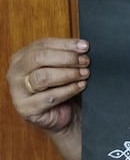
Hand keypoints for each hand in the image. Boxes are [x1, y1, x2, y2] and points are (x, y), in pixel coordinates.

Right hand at [6, 37, 89, 159]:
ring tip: (85, 74)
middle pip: (39, 58)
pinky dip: (69, 90)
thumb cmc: (62, 87)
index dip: (66, 44)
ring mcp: (18, 92)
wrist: (64, 115)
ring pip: (43, 77)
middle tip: (85, 61)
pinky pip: (50, 96)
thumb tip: (82, 46)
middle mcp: (15, 73)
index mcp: (21, 58)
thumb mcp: (62, 67)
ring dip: (68, 74)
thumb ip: (66, 54)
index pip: (42, 45)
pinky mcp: (26, 109)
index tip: (85, 46)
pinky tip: (80, 86)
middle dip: (67, 58)